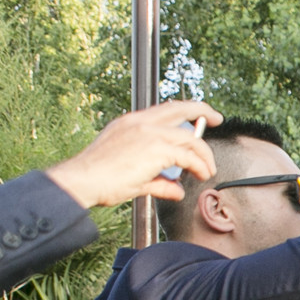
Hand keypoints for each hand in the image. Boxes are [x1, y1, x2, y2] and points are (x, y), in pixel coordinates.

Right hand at [44, 100, 224, 207]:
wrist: (82, 180)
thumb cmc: (99, 179)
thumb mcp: (133, 175)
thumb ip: (158, 181)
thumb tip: (176, 190)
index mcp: (130, 123)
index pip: (164, 110)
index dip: (185, 109)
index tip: (201, 113)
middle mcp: (140, 123)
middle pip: (180, 108)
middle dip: (202, 110)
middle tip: (217, 118)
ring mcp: (148, 133)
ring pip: (190, 138)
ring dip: (204, 156)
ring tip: (207, 171)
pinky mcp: (156, 149)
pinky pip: (188, 156)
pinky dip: (199, 166)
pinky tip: (200, 175)